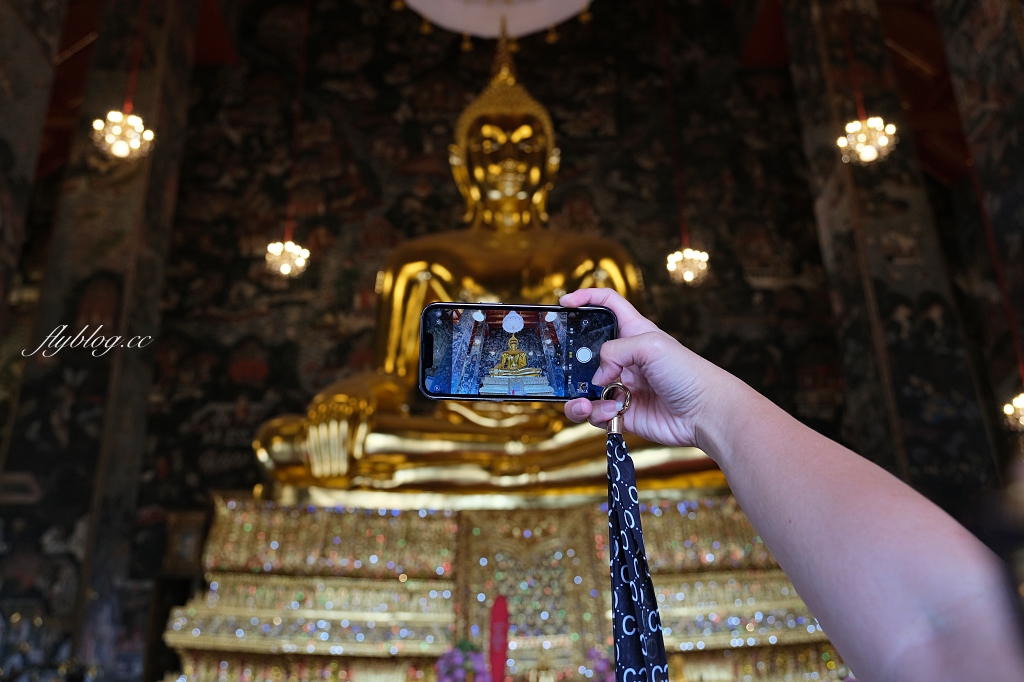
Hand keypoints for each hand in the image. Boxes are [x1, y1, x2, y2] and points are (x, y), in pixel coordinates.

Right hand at [561, 288, 738, 449]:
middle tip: (562, 369)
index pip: (607, 305)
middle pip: (586, 352)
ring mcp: (621, 386)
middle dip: (569, 362)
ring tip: (584, 403)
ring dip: (578, 397)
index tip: (564, 303)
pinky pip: (595, 413)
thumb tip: (596, 377)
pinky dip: (595, 414)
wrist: (704, 413)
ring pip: (584, 389)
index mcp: (633, 332)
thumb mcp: (651, 345)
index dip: (586, 299)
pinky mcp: (620, 412)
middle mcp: (624, 358)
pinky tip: (610, 413)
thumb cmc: (688, 373)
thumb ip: (614, 351)